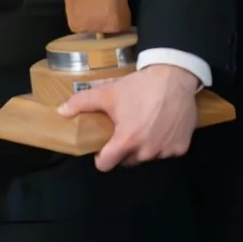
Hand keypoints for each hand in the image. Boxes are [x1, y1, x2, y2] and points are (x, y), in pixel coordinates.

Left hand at [60, 64, 201, 172]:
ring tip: (146, 127)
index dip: (101, 157)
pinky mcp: (181, 148)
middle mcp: (146, 151)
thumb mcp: (108, 92)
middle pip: (128, 160)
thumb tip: (61, 111)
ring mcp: (166, 151)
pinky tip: (163, 127)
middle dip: (124, 149)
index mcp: (126, 141)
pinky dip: (164, 143)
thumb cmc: (139, 86)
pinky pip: (168, 152)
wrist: (174, 76)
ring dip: (145, 147)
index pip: (106, 165)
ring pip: (148, 157)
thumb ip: (82, 103)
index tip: (104, 146)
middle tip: (126, 129)